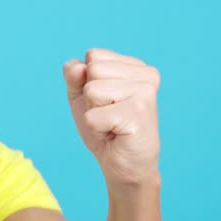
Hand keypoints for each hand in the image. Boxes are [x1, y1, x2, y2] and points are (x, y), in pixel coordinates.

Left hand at [64, 49, 160, 184]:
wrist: (123, 165)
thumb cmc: (105, 129)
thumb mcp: (82, 97)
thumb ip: (74, 76)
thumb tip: (76, 66)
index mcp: (136, 66)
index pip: (93, 56)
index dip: (88, 82)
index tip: (106, 101)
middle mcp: (146, 75)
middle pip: (92, 69)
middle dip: (90, 98)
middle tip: (108, 115)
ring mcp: (145, 93)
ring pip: (92, 90)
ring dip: (94, 113)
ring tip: (112, 124)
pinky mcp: (137, 113)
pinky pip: (93, 115)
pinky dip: (96, 128)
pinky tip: (115, 134)